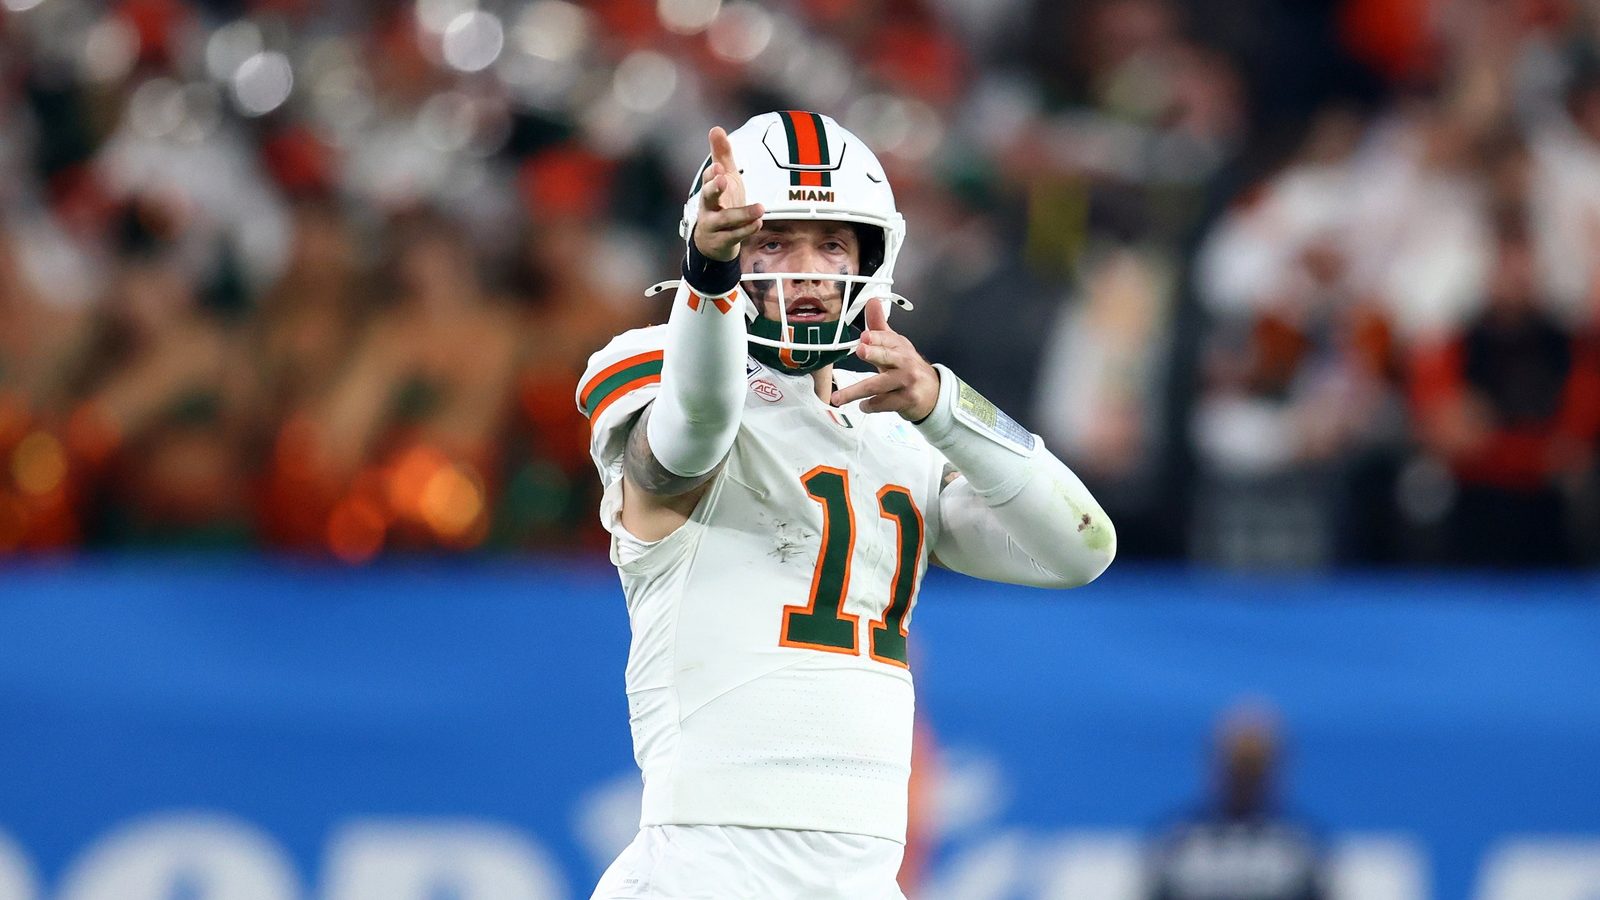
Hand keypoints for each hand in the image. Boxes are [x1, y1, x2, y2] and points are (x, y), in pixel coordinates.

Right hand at [692, 127, 764, 261]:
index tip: (718, 167)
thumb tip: (716, 129)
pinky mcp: (721, 241)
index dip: (712, 174)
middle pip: (707, 197)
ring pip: (725, 220)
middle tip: (724, 179)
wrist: (713, 242)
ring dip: (742, 214)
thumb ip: (721, 155)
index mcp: (709, 190)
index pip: (707, 179)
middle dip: (714, 188)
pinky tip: (758, 223)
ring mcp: (713, 226)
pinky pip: (734, 236)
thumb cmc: (720, 204)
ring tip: (760, 208)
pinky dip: (746, 230)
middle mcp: (708, 207)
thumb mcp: (724, 178)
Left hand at [830, 299, 940, 420]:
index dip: (877, 337)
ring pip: (879, 385)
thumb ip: (879, 327)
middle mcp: (905, 362)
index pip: (887, 339)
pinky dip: (871, 405)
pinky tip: (863, 405)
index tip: (865, 336)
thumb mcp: (895, 346)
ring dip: (856, 392)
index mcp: (900, 346)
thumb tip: (872, 301)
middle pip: (887, 357)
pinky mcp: (908, 400)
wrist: (933, 393)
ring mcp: (907, 382)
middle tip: (861, 350)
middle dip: (874, 353)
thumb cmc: (908, 368)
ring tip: (838, 398)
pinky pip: (884, 403)